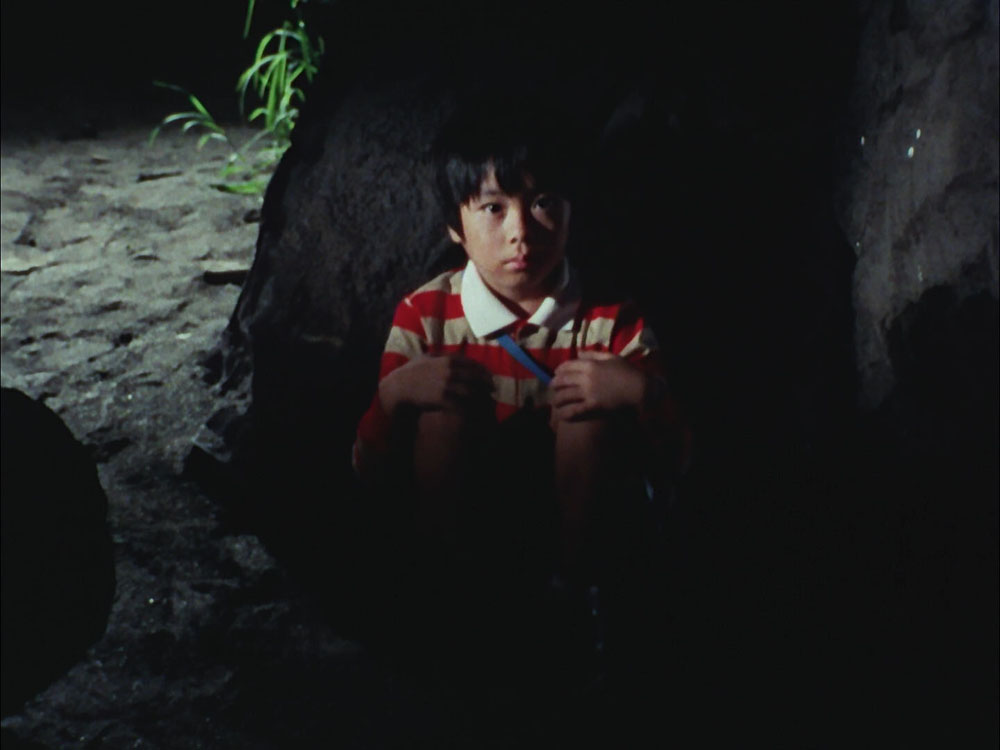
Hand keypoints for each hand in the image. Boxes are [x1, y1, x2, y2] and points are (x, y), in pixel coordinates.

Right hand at [379, 355, 493, 413]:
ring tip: (487, 399)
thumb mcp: (425, 358)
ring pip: (471, 390)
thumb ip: (440, 355)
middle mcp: (449, 370)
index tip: (489, 375)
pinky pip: (461, 403)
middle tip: (493, 388)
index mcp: (447, 359)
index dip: (483, 370)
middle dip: (486, 383)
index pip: (472, 363)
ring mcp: (446, 384)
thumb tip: (451, 354)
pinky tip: (475, 409)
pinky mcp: (442, 398)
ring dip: (481, 395)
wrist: (399, 387)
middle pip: (475, 376)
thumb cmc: (411, 372)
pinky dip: (470, 406)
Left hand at [550, 351, 647, 422]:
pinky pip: (575, 410)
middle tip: (551, 388)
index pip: (568, 366)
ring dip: (557, 399)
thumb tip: (580, 353)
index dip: (559, 369)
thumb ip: (594, 354)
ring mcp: (588, 392)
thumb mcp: (611, 357)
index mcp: (590, 365)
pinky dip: (566, 413)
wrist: (638, 388)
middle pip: (563, 380)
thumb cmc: (627, 371)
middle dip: (554, 384)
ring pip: (565, 395)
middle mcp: (586, 378)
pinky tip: (561, 416)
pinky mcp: (593, 406)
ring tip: (554, 402)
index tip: (556, 373)